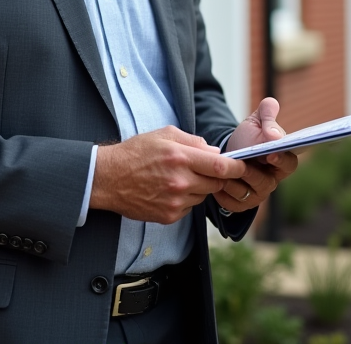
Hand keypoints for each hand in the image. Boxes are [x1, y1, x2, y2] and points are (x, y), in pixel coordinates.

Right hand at [90, 126, 246, 224]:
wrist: (108, 178)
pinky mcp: (169, 216)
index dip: (237, 167)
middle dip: (218, 177)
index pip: (222, 167)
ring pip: (203, 195)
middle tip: (207, 170)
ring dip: (200, 187)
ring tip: (180, 177)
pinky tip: (169, 190)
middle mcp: (180, 181)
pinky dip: (186, 199)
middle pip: (216, 183)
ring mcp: (175, 201)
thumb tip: (216, 152)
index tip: (242, 166)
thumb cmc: (136, 152)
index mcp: (181, 157)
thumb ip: (194, 141)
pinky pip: (190, 207)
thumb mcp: (165, 135)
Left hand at [216, 98, 298, 212]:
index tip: (270, 153)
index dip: (282, 160)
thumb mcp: (258, 118)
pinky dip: (221, 193)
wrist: (230, 150)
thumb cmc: (249, 135)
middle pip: (264, 182)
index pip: (289, 164)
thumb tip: (274, 134)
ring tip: (221, 170)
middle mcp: (272, 181)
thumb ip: (269, 112)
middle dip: (250, 172)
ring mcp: (257, 194)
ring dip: (233, 181)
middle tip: (239, 163)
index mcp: (283, 161)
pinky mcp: (241, 204)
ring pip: (246, 192)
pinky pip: (231, 202)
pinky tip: (213, 180)